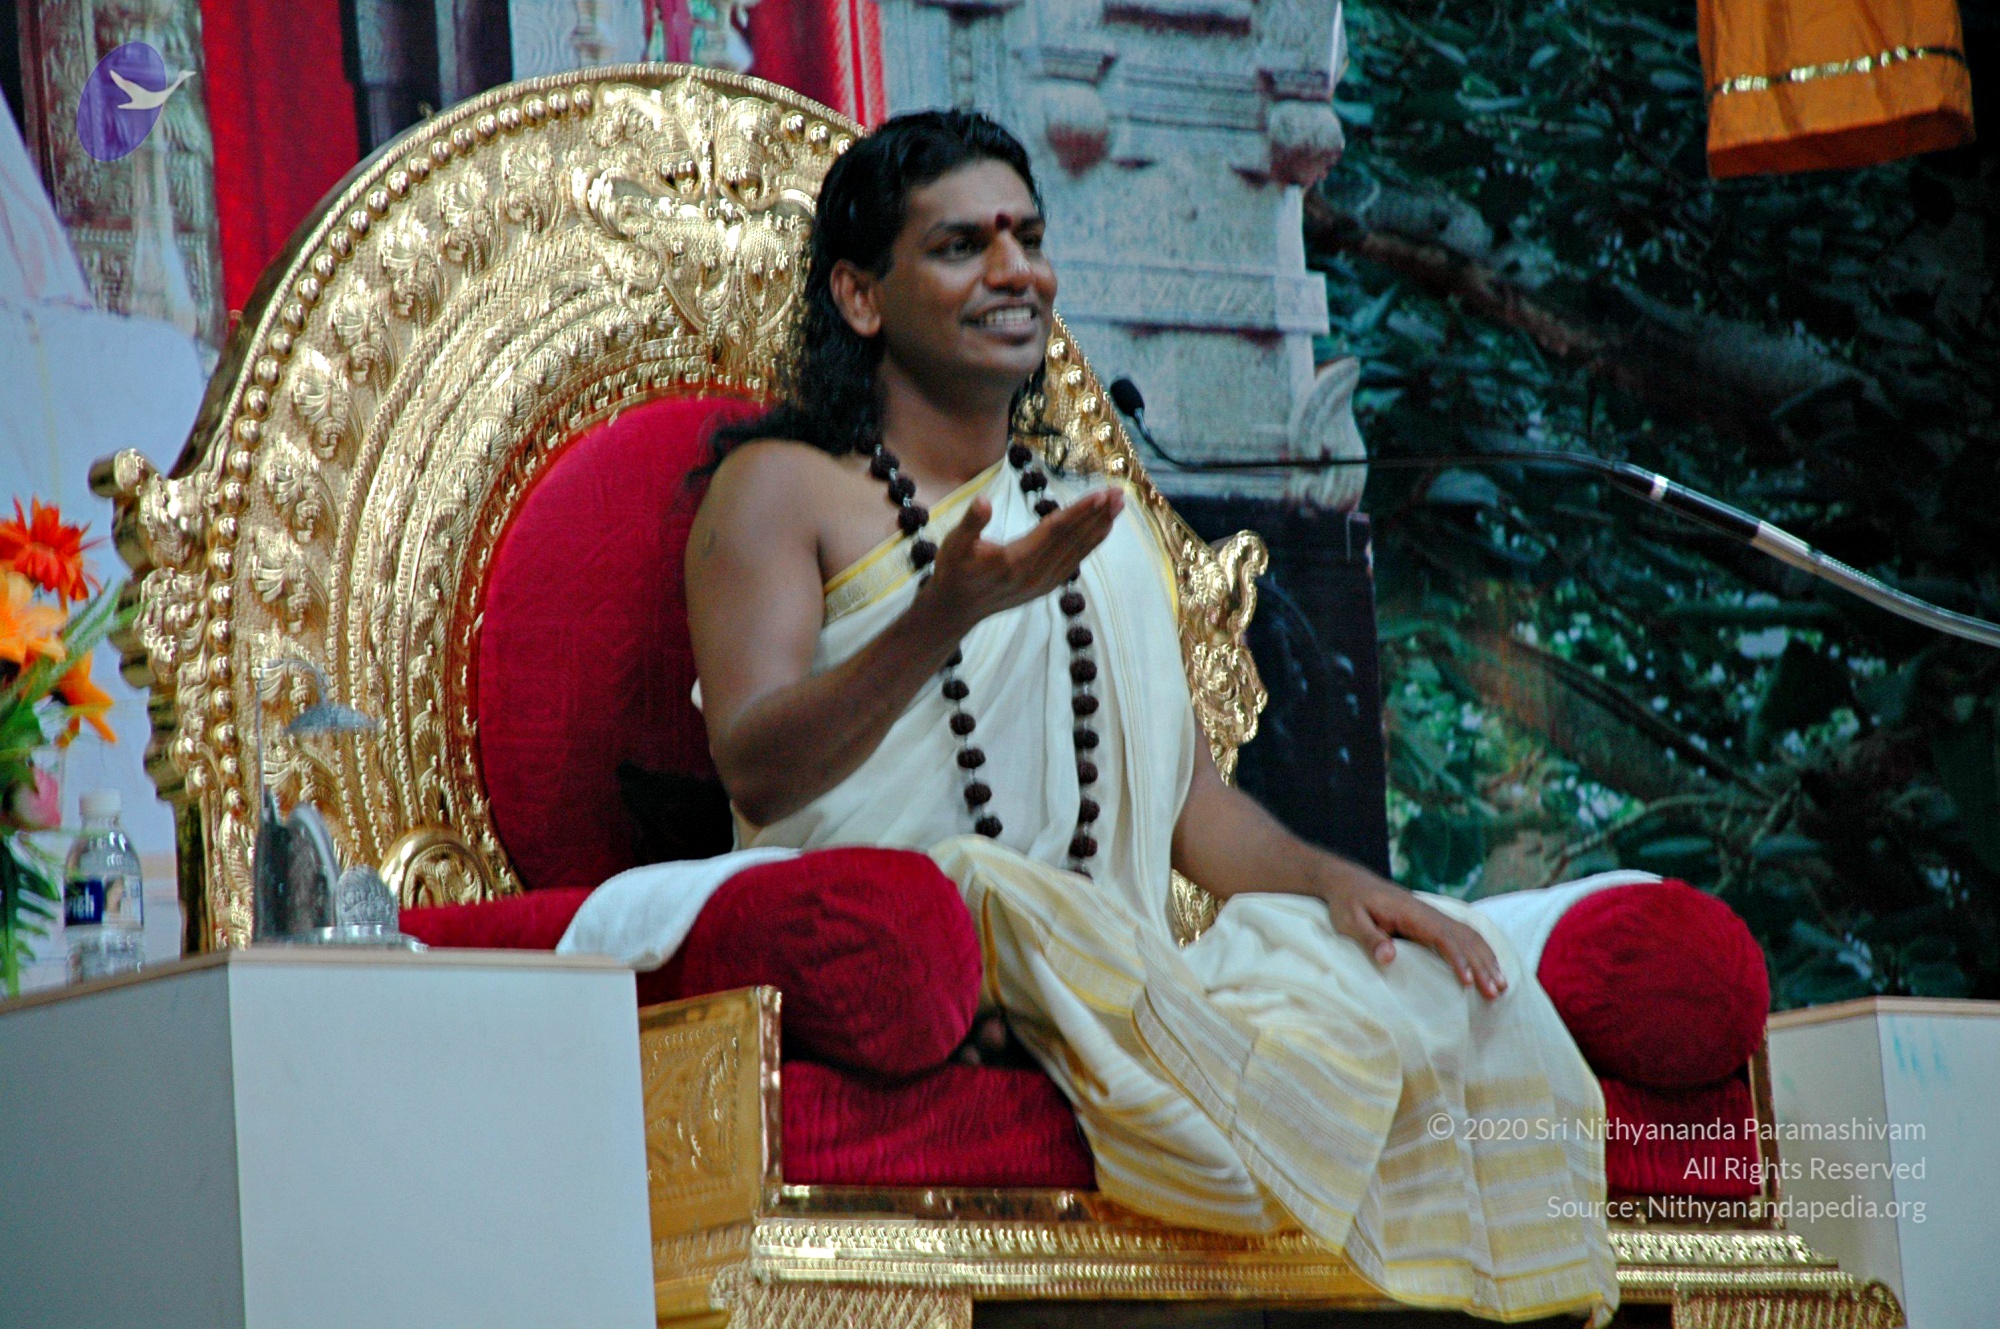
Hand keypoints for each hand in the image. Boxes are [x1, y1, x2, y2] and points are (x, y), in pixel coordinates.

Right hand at [925, 489, 1122, 632]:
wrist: (955, 610)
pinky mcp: (1046, 587)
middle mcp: (1035, 574)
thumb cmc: (954, 571)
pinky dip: (1091, 544)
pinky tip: (1102, 530)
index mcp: (1016, 560)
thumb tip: (983, 502)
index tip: (1101, 494)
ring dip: (1099, 527)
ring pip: (1077, 550)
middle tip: (1119, 493)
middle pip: (1072, 539)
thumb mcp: (955, 544)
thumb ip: (971, 523)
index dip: (1079, 511)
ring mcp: (1043, 583)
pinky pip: (1074, 561)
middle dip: (1098, 515)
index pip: (1055, 530)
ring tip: (1118, 506)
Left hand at [1324, 871, 1508, 998]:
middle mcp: (1427, 912)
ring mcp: (1431, 915)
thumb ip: (1370, 939)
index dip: (1457, 959)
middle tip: (1495, 992)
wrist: (1349, 883)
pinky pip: (1462, 934)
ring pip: (1468, 936)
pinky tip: (1490, 965)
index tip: (1468, 982)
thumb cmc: (1347, 904)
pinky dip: (1480, 950)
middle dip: (1481, 965)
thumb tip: (1390, 957)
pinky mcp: (1430, 921)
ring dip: (1487, 959)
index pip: (1442, 936)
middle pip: (1463, 937)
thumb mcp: (1350, 922)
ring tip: (1502, 985)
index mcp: (1410, 912)